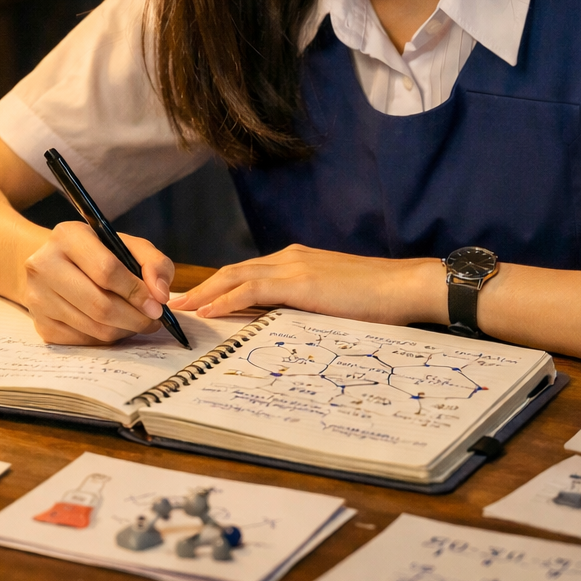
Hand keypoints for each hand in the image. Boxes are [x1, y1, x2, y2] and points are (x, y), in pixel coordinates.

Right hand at [19, 221, 174, 344]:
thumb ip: (153, 262)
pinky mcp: (40, 324)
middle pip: (100, 305)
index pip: (107, 270)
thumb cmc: (96, 253)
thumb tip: (160, 294)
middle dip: (135, 318)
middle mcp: (44, 265)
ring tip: (138, 322)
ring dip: (124, 330)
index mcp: (68, 236)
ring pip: (93, 327)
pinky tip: (115, 325)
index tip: (157, 304)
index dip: (136, 291)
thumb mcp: (126, 245)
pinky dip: (106, 337)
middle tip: (154, 321)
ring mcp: (38, 297)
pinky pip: (83, 341)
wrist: (52, 263)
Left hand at [168, 245, 446, 324]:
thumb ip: (304, 305)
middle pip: (233, 270)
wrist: (405, 286)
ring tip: (180, 309)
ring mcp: (293, 266)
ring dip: (205, 293)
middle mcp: (289, 257)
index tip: (197, 300)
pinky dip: (226, 299)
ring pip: (235, 276)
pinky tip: (208, 311)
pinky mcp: (299, 281)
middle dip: (202, 287)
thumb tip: (279, 323)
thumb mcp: (331, 300)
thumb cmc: (378, 299)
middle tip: (175, 304)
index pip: (247, 272)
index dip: (219, 285)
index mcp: (297, 261)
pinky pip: (251, 288)